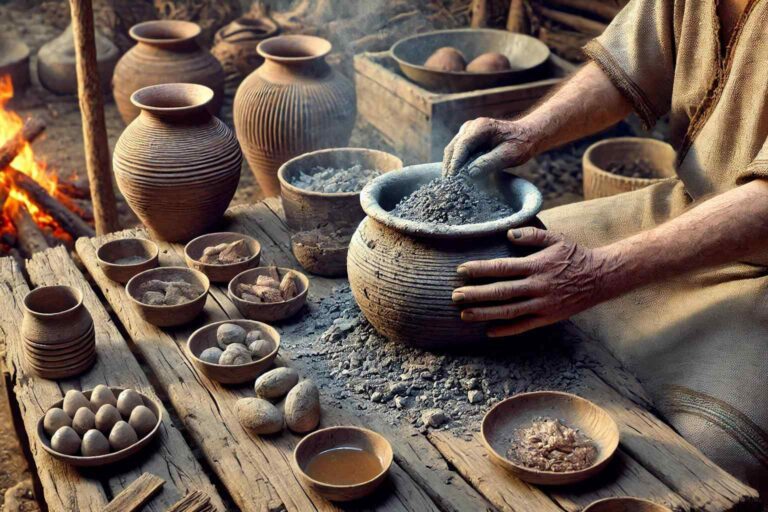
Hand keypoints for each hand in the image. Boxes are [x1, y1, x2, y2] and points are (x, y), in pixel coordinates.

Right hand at [442, 117, 537, 176]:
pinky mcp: (466, 138)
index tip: (452, 178)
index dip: (455, 163)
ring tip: (449, 184)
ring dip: (449, 167)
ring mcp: (466, 131)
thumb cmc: (520, 144)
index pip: (462, 145)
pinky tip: (454, 177)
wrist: (525, 136)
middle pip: (453, 148)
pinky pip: (455, 152)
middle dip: (449, 167)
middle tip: (447, 186)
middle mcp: (470, 126)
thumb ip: (489, 162)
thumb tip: (470, 172)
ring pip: (451, 150)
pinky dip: (453, 164)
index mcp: (482, 126)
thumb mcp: (509, 155)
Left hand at [453, 227, 615, 336]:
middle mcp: (538, 286)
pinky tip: (489, 331)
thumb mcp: (556, 239)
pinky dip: (506, 330)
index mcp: (537, 265)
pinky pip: (524, 326)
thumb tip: (508, 233)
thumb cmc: (574, 255)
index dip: (480, 269)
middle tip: (455, 295)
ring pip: (509, 311)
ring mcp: (543, 304)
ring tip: (464, 315)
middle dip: (475, 294)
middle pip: (501, 292)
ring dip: (484, 313)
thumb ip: (531, 236)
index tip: (461, 270)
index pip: (502, 267)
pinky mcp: (548, 318)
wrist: (602, 277)